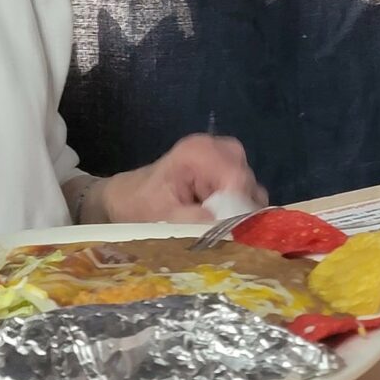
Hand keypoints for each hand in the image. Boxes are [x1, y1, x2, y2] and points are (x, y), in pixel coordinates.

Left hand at [96, 134, 267, 223]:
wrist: (128, 198)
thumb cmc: (140, 204)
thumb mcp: (163, 216)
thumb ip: (195, 221)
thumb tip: (229, 230)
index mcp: (199, 152)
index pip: (238, 179)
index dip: (238, 207)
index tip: (225, 228)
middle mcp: (217, 148)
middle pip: (248, 184)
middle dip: (239, 211)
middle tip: (218, 227)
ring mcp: (225, 159)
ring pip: (252, 191)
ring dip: (238, 212)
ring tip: (212, 223)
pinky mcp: (229, 173)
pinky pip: (247, 195)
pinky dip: (236, 211)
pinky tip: (215, 219)